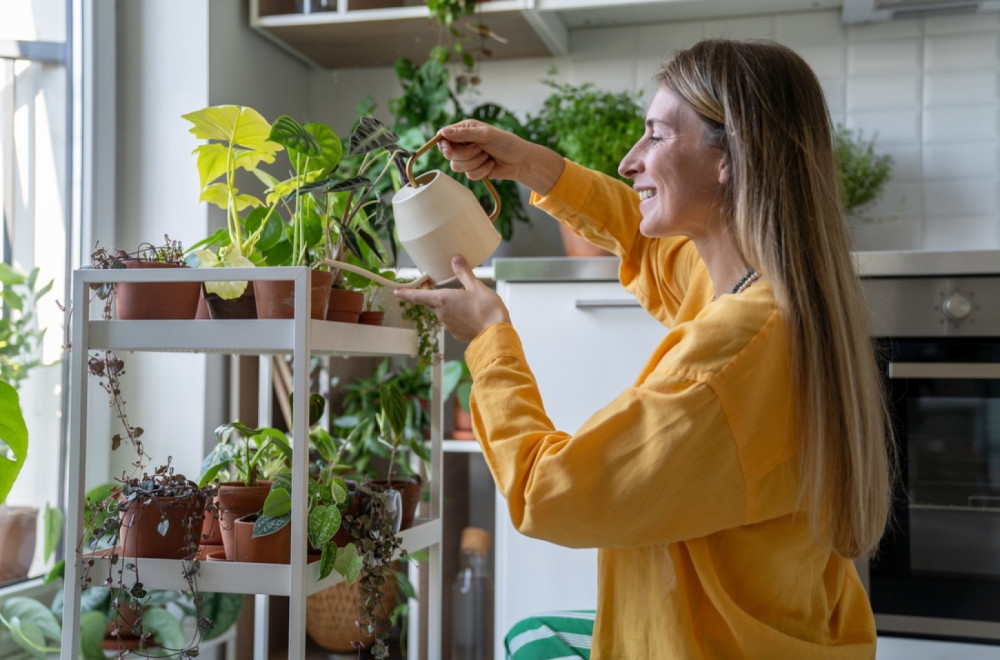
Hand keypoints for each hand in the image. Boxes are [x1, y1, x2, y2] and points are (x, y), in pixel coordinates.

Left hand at [394, 255, 510, 342]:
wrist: (496, 333)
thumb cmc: (487, 310)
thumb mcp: (476, 286)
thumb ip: (463, 272)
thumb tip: (456, 259)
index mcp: (443, 300)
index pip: (418, 296)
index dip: (406, 293)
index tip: (397, 292)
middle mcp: (442, 313)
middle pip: (430, 302)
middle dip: (430, 294)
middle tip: (432, 283)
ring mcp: (449, 325)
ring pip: (442, 312)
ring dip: (447, 304)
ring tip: (461, 297)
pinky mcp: (457, 333)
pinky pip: (452, 321)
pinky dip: (457, 315)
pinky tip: (469, 311)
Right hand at [438, 120, 564, 195]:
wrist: (520, 161)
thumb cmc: (506, 143)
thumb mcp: (485, 134)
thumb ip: (463, 134)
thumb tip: (442, 132)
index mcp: (465, 130)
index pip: (444, 137)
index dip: (444, 145)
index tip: (449, 150)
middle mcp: (464, 143)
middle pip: (449, 154)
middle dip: (467, 154)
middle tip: (480, 149)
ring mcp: (468, 158)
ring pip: (457, 166)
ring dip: (475, 163)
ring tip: (487, 156)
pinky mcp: (474, 170)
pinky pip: (469, 175)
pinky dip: (481, 171)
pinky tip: (491, 165)